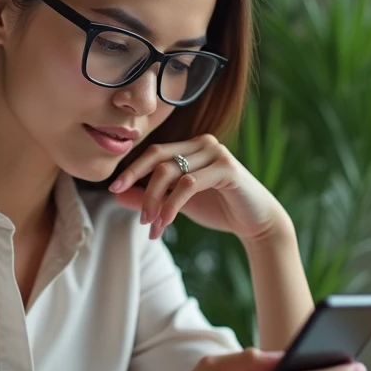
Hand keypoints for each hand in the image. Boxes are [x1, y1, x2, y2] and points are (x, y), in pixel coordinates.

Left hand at [108, 134, 287, 241]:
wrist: (256, 222)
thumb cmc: (218, 208)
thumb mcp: (178, 203)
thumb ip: (151, 196)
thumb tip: (118, 196)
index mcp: (191, 147)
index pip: (154, 152)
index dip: (132, 170)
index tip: (114, 190)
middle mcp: (203, 143)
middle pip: (158, 159)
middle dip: (140, 187)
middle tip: (137, 215)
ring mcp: (216, 153)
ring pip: (170, 172)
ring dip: (155, 202)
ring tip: (152, 226)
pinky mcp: (227, 168)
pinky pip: (188, 184)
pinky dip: (172, 204)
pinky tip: (166, 221)